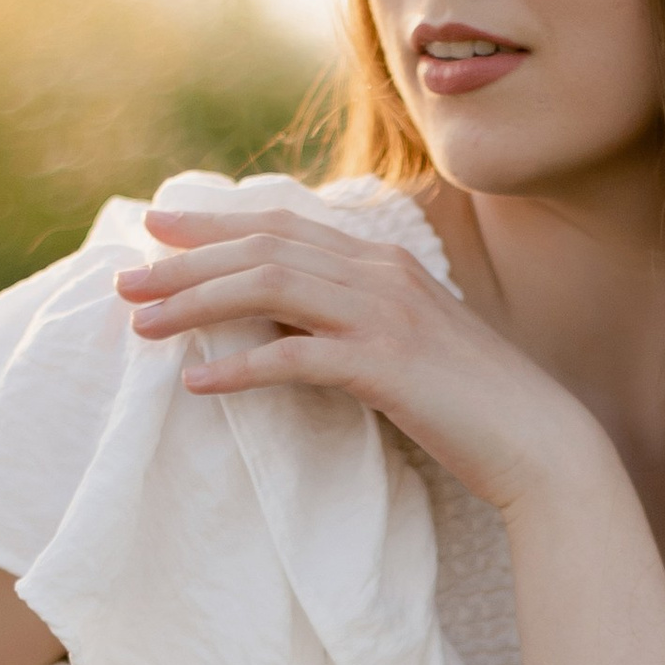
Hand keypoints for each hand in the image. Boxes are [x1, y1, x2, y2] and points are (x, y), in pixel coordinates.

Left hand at [114, 206, 604, 514]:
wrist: (538, 440)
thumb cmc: (469, 402)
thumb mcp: (404, 343)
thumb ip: (351, 318)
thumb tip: (282, 318)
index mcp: (384, 261)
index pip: (282, 226)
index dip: (215, 224)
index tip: (156, 229)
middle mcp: (381, 273)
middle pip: (264, 248)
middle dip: (187, 260)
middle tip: (126, 278)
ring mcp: (385, 315)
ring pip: (270, 288)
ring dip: (198, 304)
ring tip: (143, 326)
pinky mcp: (386, 366)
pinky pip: (296, 356)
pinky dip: (240, 367)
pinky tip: (198, 383)